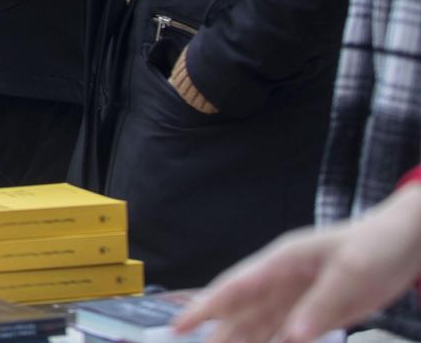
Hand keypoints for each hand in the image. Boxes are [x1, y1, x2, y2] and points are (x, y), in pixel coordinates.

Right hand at [175, 182, 420, 342]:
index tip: (180, 327)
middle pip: (242, 311)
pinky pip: (287, 333)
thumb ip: (321, 305)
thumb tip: (292, 337)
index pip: (236, 286)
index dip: (206, 306)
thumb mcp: (351, 273)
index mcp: (282, 262)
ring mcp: (298, 297)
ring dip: (242, 341)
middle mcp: (282, 280)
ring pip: (261, 324)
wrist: (406, 244)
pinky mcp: (316, 311)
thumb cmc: (375, 248)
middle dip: (218, 332)